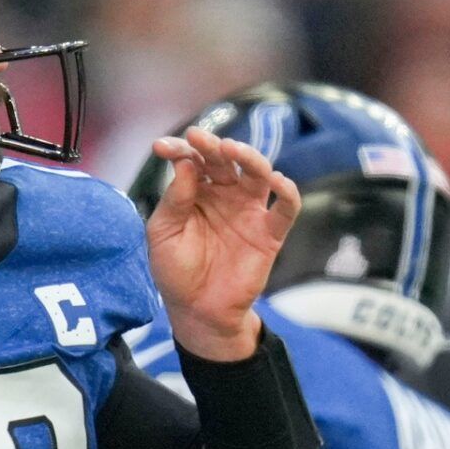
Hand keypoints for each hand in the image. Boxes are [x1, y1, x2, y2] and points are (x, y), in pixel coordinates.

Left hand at [144, 125, 301, 360]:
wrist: (197, 310)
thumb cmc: (175, 270)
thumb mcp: (163, 234)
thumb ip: (174, 200)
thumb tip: (184, 163)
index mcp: (194, 192)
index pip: (191, 161)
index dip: (179, 149)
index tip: (162, 146)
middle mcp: (223, 194)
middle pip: (223, 161)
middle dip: (211, 146)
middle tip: (198, 137)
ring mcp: (248, 211)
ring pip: (257, 173)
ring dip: (248, 156)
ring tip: (232, 149)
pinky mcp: (270, 232)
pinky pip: (286, 206)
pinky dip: (287, 190)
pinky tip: (276, 179)